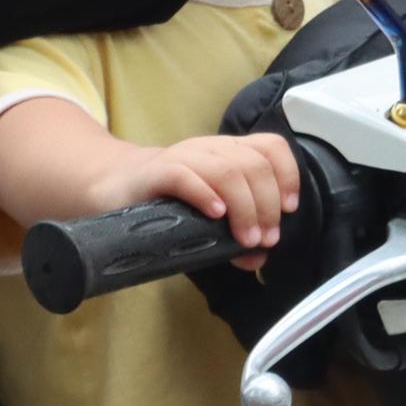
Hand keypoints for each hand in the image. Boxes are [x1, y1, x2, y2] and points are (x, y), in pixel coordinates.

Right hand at [93, 131, 301, 260]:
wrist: (116, 187)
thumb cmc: (170, 202)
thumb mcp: (209, 217)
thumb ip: (235, 236)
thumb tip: (259, 258)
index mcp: (230, 152)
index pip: (271, 147)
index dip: (287, 175)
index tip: (289, 210)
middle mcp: (211, 148)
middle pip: (254, 164)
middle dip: (267, 204)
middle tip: (265, 238)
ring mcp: (184, 157)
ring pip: (227, 170)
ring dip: (244, 206)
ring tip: (246, 237)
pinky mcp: (158, 172)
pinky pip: (186, 175)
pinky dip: (206, 195)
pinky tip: (215, 215)